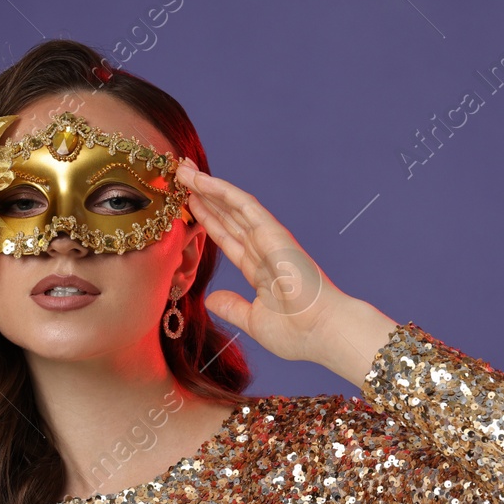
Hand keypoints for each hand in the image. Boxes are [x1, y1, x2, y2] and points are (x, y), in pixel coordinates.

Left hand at [173, 157, 384, 368]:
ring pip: (233, 205)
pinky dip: (223, 191)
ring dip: (208, 187)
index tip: (187, 205)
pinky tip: (202, 180)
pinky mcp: (274, 233)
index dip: (208, 221)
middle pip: (228, 216)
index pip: (229, 238)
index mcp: (261, 270)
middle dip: (204, 196)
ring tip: (184, 170)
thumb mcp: (254, 320)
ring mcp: (270, 239)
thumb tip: (211, 299)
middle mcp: (265, 249)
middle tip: (181, 175)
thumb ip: (233, 307)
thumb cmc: (298, 333)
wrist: (323, 333)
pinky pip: (245, 206)